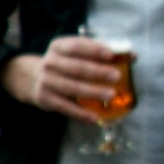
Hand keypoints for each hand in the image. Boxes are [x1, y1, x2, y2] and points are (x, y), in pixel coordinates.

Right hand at [3, 37, 126, 124]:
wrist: (31, 79)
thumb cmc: (64, 65)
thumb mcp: (75, 54)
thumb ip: (101, 54)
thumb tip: (132, 56)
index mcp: (58, 47)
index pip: (77, 46)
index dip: (94, 50)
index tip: (111, 55)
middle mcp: (49, 62)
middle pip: (75, 67)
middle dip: (97, 72)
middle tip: (116, 77)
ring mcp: (46, 81)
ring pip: (71, 88)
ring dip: (92, 92)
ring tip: (110, 95)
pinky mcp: (44, 98)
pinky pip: (65, 107)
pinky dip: (80, 113)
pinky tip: (94, 117)